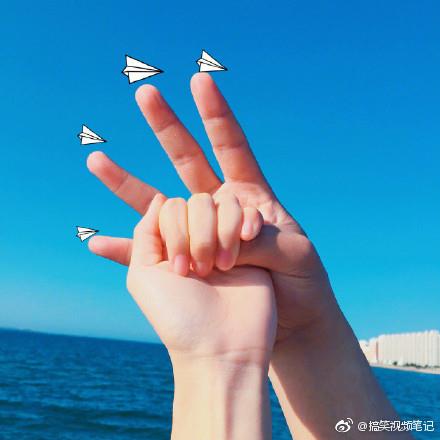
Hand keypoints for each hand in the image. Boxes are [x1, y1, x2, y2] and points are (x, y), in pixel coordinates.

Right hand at [88, 73, 336, 342]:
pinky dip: (124, 250)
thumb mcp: (294, 254)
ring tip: (96, 162)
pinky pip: (150, 254)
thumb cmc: (305, 284)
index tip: (201, 81)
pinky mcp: (187, 265)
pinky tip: (97, 244)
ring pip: (157, 204)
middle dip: (167, 128)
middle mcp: (220, 208)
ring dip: (126, 184)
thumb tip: (226, 234)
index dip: (216, 115)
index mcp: (250, 197)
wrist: (294, 320)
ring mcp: (199, 235)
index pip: (231, 147)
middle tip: (145, 93)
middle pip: (188, 161)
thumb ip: (262, 240)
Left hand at [128, 194, 275, 438]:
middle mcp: (199, 238)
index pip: (172, 207)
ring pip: (224, 205)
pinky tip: (242, 248)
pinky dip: (244, 225)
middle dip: (198, 235)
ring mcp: (227, 241)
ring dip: (219, 235)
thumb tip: (160, 198)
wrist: (223, 347)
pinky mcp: (253, 246)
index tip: (179, 268)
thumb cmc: (179, 316)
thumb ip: (145, 233)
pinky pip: (250, 214)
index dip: (175, 231)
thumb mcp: (143, 275)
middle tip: (200, 272)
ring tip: (223, 269)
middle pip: (197, 203)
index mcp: (172, 243)